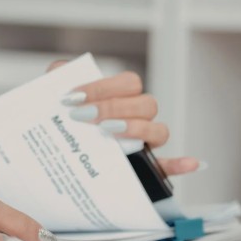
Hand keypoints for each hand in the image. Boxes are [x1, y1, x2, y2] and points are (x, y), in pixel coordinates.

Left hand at [48, 60, 200, 175]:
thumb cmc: (59, 123)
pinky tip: (190, 164)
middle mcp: (138, 117)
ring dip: (137, 128)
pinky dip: (181, 164)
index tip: (72, 97)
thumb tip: (58, 71)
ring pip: (159, 130)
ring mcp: (144, 142)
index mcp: (121, 96)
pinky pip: (168, 167)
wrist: (50, 153)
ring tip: (108, 133)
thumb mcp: (54, 98)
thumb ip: (56, 78)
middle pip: (146, 104)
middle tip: (84, 116)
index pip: (128, 83)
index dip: (102, 87)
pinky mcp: (144, 169)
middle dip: (114, 107)